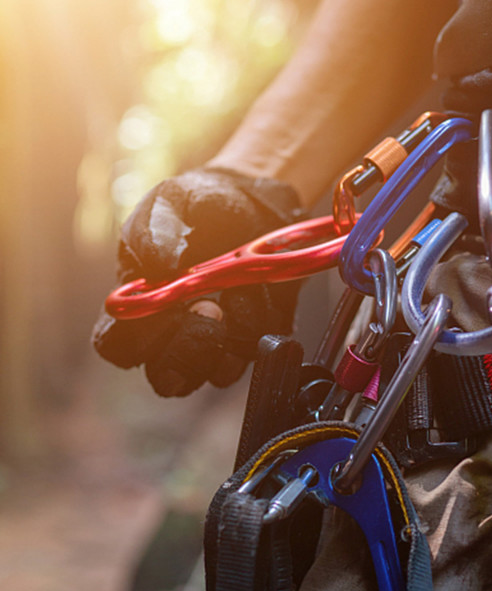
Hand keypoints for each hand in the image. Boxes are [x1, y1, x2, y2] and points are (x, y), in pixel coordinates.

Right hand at [92, 167, 304, 395]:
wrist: (256, 202)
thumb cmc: (199, 205)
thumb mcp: (170, 202)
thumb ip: (155, 230)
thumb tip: (158, 267)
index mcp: (138, 306)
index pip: (118, 349)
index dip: (135, 343)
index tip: (159, 310)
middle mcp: (175, 334)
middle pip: (169, 378)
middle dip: (191, 349)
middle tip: (209, 308)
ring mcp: (218, 343)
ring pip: (218, 373)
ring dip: (233, 333)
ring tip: (241, 288)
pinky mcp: (257, 339)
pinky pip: (258, 351)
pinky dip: (263, 321)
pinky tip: (264, 288)